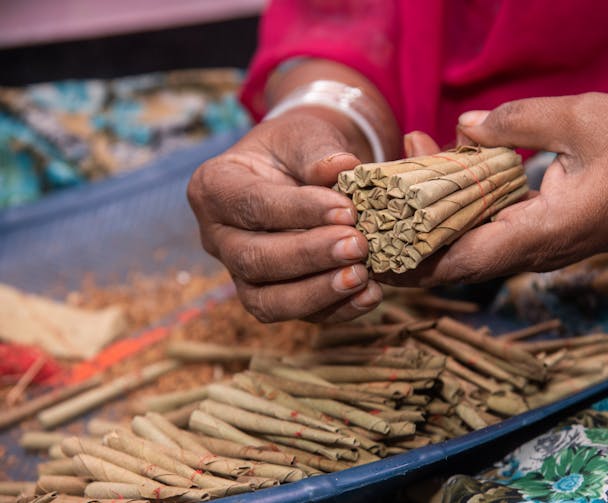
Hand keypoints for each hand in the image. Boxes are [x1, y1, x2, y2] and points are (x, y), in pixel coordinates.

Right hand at [187, 109, 382, 321]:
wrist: (303, 170)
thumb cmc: (298, 148)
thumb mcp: (304, 134)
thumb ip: (319, 151)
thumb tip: (342, 167)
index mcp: (215, 188)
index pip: (253, 204)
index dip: (299, 211)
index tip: (347, 210)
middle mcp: (218, 237)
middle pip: (253, 260)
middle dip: (308, 256)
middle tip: (358, 245)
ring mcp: (241, 274)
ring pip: (267, 301)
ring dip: (317, 293)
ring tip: (362, 276)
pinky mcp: (271, 297)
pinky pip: (298, 316)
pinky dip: (337, 310)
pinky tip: (371, 295)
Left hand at [380, 93, 607, 286]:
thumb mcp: (584, 119)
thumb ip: (519, 121)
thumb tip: (464, 127)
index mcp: (543, 232)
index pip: (463, 261)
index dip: (413, 259)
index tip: (375, 246)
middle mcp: (534, 249)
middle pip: (454, 256)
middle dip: (410, 230)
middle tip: (375, 194)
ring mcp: (537, 245)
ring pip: (469, 241)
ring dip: (432, 212)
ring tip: (404, 163)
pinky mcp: (540, 232)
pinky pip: (489, 227)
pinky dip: (460, 204)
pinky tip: (443, 167)